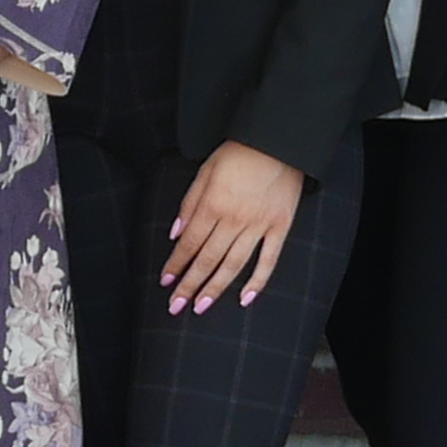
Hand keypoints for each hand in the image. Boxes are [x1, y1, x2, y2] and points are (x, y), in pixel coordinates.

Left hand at [163, 141, 304, 311]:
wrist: (277, 139)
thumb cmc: (238, 152)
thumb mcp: (205, 171)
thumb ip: (189, 203)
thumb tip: (175, 234)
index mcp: (212, 205)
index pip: (188, 244)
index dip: (175, 265)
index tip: (166, 282)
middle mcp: (234, 219)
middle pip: (207, 259)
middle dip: (189, 285)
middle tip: (176, 306)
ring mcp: (259, 225)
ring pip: (233, 265)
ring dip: (215, 288)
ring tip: (201, 307)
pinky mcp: (280, 226)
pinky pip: (268, 259)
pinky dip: (257, 281)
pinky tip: (245, 298)